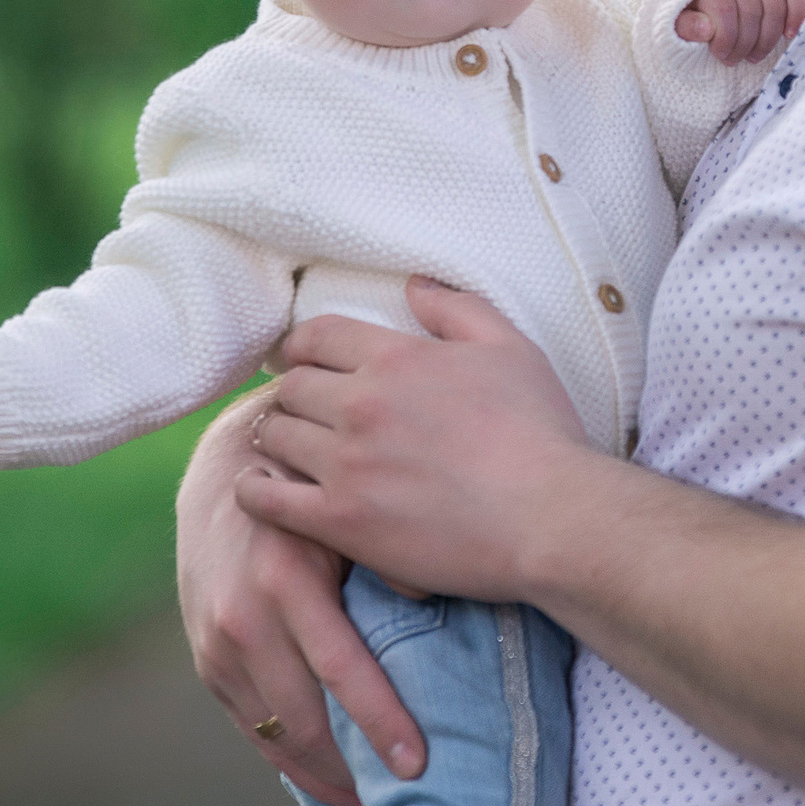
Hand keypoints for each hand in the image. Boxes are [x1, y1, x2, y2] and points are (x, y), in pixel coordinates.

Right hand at [177, 386, 425, 805]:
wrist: (232, 467)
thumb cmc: (316, 487)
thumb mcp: (351, 509)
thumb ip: (388, 557)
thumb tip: (439, 598)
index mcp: (286, 577)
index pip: (341, 671)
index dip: (380, 724)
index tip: (417, 765)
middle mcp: (242, 617)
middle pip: (304, 720)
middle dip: (353, 769)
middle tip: (405, 799)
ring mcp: (216, 644)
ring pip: (272, 735)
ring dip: (321, 773)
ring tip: (370, 798)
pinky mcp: (205, 659)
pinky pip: (249, 725)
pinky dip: (287, 753)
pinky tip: (325, 769)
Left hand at [237, 283, 602, 602]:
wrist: (551, 516)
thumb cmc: (541, 432)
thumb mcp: (511, 349)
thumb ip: (457, 309)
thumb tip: (413, 284)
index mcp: (397, 358)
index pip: (318, 337)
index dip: (303, 347)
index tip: (302, 361)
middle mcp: (361, 404)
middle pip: (291, 387)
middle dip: (295, 394)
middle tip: (304, 411)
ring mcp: (346, 465)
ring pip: (274, 437)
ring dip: (277, 439)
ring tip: (290, 450)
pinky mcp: (341, 521)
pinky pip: (267, 500)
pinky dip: (254, 491)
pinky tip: (260, 489)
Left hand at [675, 0, 804, 62]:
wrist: (711, 28)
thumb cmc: (695, 33)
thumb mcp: (679, 31)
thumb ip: (685, 27)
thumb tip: (705, 28)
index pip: (723, 4)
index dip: (725, 35)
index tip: (720, 55)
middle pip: (750, 7)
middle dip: (744, 41)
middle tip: (735, 59)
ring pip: (774, 2)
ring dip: (767, 37)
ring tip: (754, 55)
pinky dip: (797, 13)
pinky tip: (790, 34)